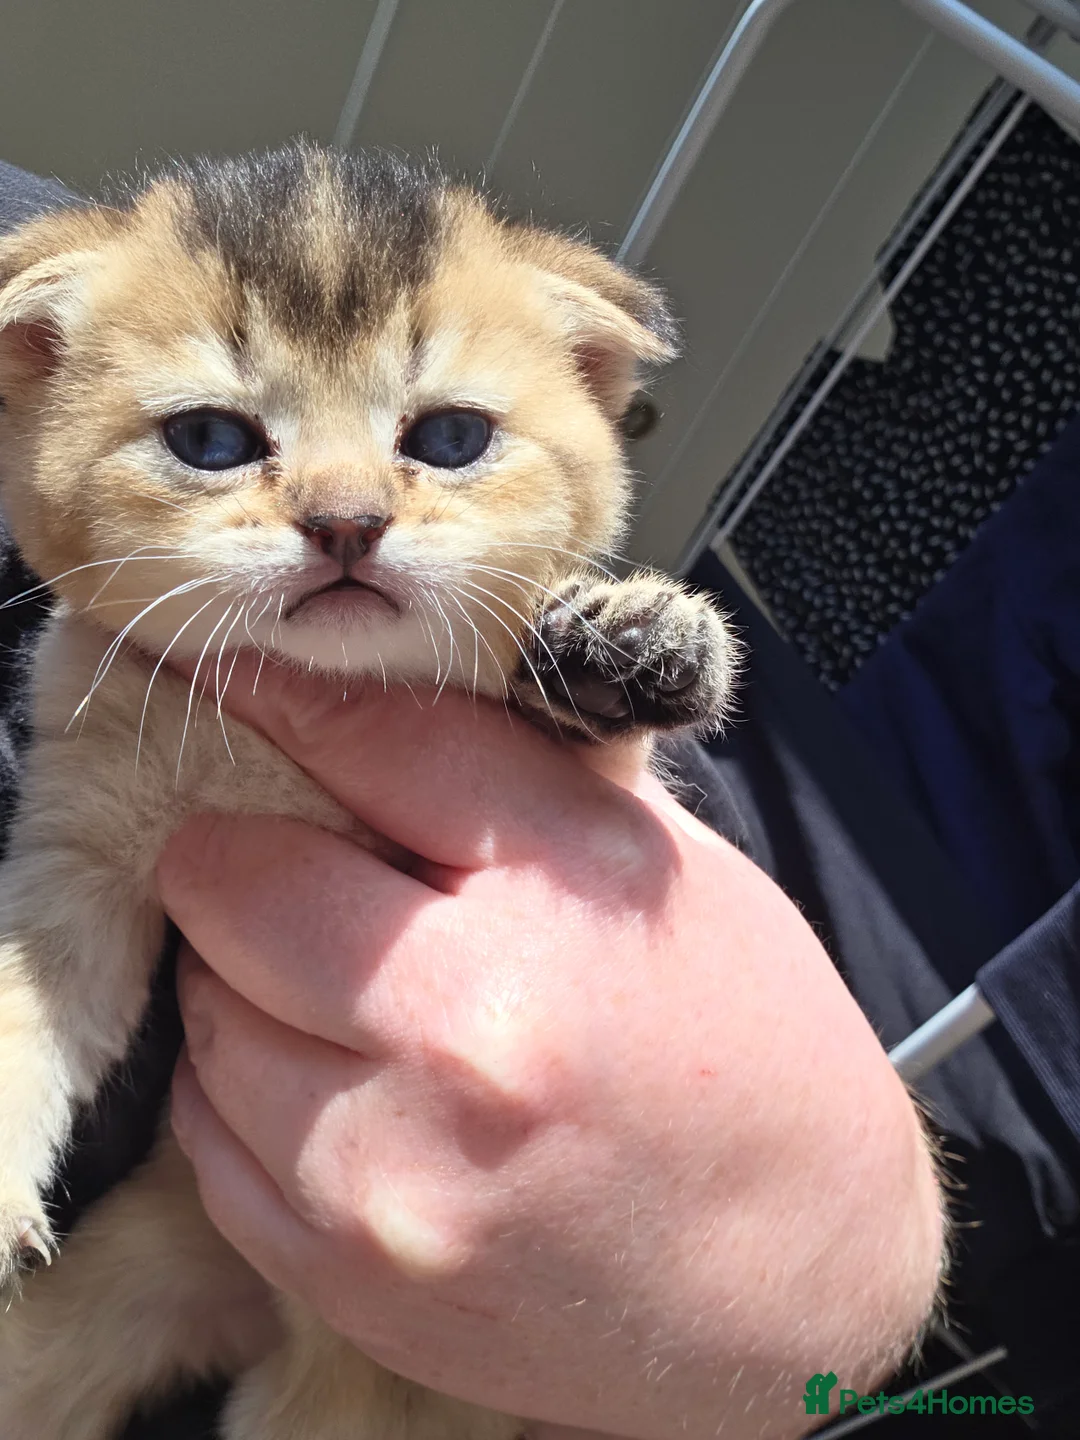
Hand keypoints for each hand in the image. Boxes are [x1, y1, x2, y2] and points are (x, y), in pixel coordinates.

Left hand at [158, 659, 942, 1439]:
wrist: (803, 1290)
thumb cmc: (751, 1059)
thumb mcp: (669, 876)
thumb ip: (516, 790)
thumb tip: (365, 721)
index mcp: (570, 898)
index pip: (379, 744)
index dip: (287, 697)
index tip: (235, 677)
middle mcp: (467, 1030)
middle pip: (235, 879)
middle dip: (239, 853)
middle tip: (280, 866)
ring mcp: (390, 1168)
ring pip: (205, 1011)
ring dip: (244, 980)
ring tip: (326, 992)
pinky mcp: (344, 1275)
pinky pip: (210, 1139)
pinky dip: (247, 1091)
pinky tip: (329, 1086)